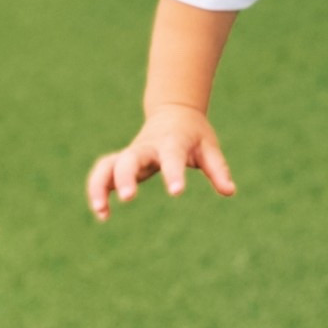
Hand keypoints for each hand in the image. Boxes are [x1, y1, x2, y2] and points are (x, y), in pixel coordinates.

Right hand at [86, 104, 235, 220]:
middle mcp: (147, 147)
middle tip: (128, 198)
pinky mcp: (121, 161)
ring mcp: (131, 153)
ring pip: (107, 165)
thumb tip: (230, 191)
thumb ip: (218, 169)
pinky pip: (103, 173)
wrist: (174, 112)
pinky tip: (103, 214)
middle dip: (126, 177)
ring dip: (100, 185)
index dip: (174, 173)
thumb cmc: (194, 134)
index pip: (172, 156)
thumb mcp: (209, 147)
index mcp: (172, 142)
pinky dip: (98, 189)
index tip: (177, 191)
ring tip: (101, 211)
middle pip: (129, 158)